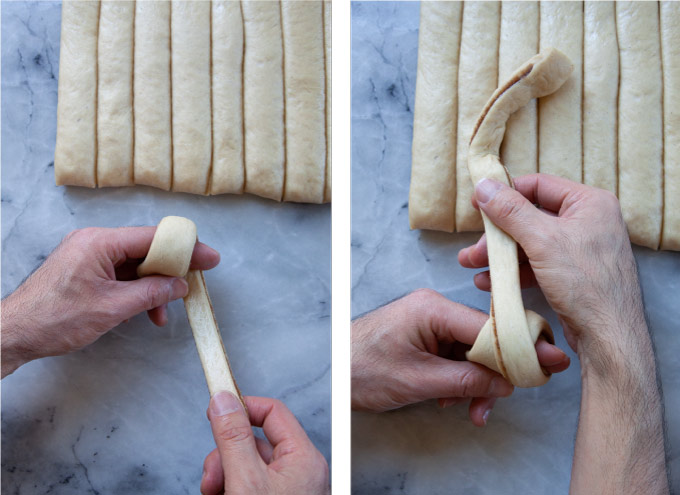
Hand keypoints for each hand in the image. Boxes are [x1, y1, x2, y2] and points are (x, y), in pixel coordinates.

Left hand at [1, 226, 219, 376]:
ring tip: (160, 314)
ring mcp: (89, 256)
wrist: (14, 334)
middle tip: (192, 285)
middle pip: (146, 249)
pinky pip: (120, 274)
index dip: (185, 248)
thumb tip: (180, 285)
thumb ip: (151, 292)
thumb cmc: (54, 319)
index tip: (209, 258)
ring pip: (134, 265)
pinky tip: (140, 311)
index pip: (153, 237)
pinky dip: (134, 291)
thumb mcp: (113, 308)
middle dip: (169, 272)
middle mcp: (94, 242)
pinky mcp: (85, 270)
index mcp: (100, 242)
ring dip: (152, 288)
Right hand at [200, 392, 328, 494]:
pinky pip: (251, 484)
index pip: (272, 411)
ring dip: (225, 475)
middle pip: (255, 442)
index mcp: (303, 457)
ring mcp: (290, 489)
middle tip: (212, 476)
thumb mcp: (246, 480)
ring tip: (215, 491)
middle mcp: (301, 471)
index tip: (216, 410)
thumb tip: (224, 402)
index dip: (242, 408)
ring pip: (248, 466)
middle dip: (226, 456)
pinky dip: (233, 488)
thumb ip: (234, 439)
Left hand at [351, 289, 568, 424]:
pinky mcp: (424, 337)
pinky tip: (453, 400)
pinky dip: (460, 380)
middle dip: (495, 373)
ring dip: (476, 383)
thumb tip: (505, 383)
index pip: (489, 325)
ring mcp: (429, 323)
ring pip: (471, 352)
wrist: (329, 372)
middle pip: (484, 338)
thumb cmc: (360, 369)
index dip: (521, 346)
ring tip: (473, 412)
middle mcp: (434, 310)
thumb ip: (465, 380)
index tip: (550, 362)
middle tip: (504, 400)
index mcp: (432, 308)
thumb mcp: (418, 381)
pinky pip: (455, 356)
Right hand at [459, 174, 643, 355]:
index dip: (504, 194)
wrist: (608, 337)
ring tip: (472, 266)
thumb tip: (484, 185)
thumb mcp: (542, 240)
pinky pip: (536, 264)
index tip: (476, 204)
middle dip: (497, 235)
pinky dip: (514, 271)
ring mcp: (580, 249)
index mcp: (589, 203)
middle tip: (473, 247)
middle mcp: (587, 221)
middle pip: (529, 217)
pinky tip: (491, 282)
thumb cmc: (586, 284)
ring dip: (500, 255)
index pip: (538, 186)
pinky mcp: (572, 274)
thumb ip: (510, 210)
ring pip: (529, 243)